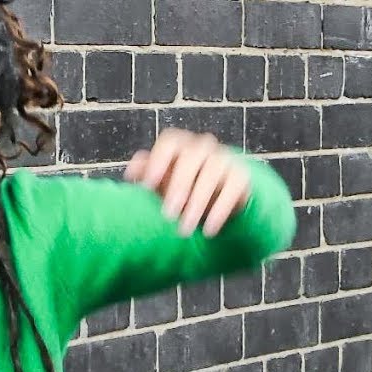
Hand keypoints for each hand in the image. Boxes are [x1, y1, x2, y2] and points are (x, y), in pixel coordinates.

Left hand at [123, 129, 250, 237]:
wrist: (216, 198)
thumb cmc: (181, 188)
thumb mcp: (161, 184)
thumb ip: (146, 174)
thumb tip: (132, 172)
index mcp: (180, 146)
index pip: (170, 142)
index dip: (158, 160)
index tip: (148, 184)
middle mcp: (203, 147)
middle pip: (191, 157)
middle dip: (179, 185)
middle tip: (169, 214)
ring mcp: (223, 160)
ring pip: (212, 172)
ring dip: (198, 201)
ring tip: (186, 227)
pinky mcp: (240, 176)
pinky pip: (233, 189)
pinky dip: (221, 210)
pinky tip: (209, 230)